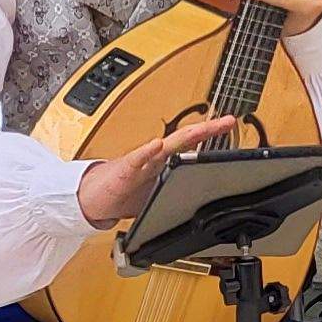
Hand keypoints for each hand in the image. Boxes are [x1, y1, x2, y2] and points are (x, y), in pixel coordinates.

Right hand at [79, 115, 243, 226]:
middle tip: (228, 121)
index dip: (211, 135)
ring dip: (183, 138)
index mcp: (163, 162)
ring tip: (202, 129)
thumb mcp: (156, 195)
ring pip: (165, 147)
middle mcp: (154, 158)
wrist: (92, 199)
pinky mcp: (124, 171)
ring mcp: (140, 163)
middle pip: (184, 140)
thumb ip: (175, 191)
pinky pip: (136, 160)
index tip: (229, 125)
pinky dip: (146, 152)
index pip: (191, 144)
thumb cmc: (121, 192)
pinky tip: (156, 144)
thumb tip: (200, 196)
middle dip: (206, 130)